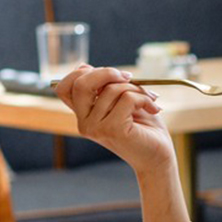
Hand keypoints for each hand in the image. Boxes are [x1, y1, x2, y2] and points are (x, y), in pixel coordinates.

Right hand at [56, 66, 175, 175]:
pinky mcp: (112, 130)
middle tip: (129, 78)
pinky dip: (144, 98)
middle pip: (81, 84)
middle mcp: (84, 123)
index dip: (81, 73)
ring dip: (136, 89)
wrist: (158, 155)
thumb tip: (85, 67)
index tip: (109, 76)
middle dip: (107, 72)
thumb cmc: (142, 126)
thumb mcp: (119, 99)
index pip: (64, 87)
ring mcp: (96, 128)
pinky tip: (153, 109)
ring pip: (111, 89)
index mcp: (83, 115)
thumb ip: (103, 86)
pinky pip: (127, 98)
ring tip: (149, 99)